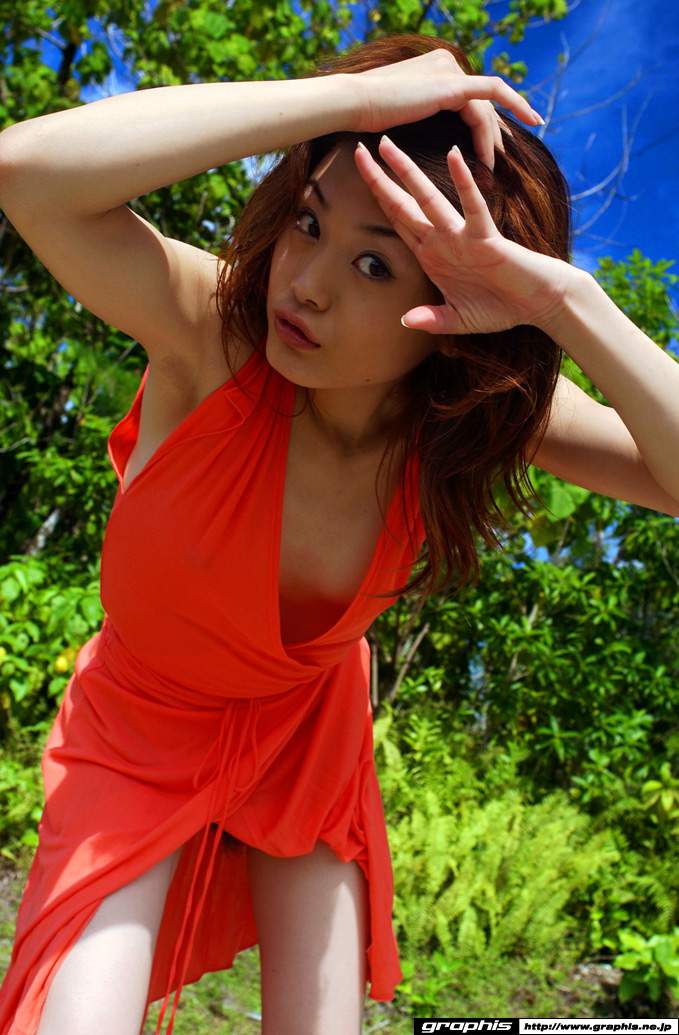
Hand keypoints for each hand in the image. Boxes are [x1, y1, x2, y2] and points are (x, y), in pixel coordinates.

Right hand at [350, 49, 540, 171]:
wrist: (354, 103)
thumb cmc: (368, 116)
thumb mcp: (403, 112)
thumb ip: (425, 113)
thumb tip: (436, 135)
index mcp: (436, 67)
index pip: (469, 96)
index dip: (484, 121)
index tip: (493, 144)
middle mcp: (447, 63)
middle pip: (482, 102)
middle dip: (495, 132)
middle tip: (503, 159)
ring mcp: (451, 70)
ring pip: (486, 107)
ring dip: (493, 138)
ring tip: (493, 167)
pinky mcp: (453, 84)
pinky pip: (492, 95)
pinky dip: (505, 117)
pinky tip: (513, 138)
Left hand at [354, 134, 574, 336]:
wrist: (537, 304)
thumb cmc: (500, 308)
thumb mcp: (458, 320)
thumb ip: (432, 320)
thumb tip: (405, 321)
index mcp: (431, 256)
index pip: (396, 223)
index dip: (376, 202)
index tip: (357, 178)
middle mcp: (442, 241)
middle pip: (402, 206)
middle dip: (379, 180)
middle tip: (358, 149)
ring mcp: (461, 237)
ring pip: (428, 199)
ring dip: (406, 172)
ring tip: (387, 145)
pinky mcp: (486, 237)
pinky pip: (472, 206)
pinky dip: (463, 182)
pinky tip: (453, 155)